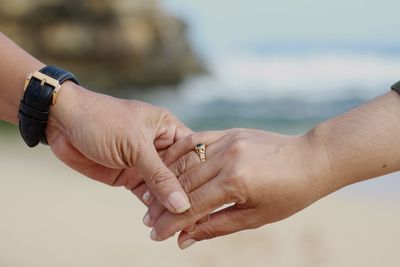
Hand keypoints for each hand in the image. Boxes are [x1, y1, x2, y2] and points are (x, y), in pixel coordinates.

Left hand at [45, 82, 191, 213]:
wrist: (63, 123)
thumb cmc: (102, 120)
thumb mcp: (135, 145)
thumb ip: (159, 175)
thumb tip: (181, 203)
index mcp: (169, 129)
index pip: (195, 156)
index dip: (202, 177)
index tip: (210, 200)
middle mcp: (162, 147)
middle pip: (183, 175)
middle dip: (186, 196)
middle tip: (193, 220)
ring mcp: (146, 163)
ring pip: (165, 188)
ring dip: (169, 205)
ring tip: (177, 227)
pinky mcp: (131, 176)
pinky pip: (148, 195)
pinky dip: (152, 208)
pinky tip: (158, 222)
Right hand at [145, 128, 333, 247]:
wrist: (311, 160)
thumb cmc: (288, 195)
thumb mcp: (255, 218)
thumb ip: (216, 227)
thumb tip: (184, 239)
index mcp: (237, 182)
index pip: (192, 205)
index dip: (171, 223)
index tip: (155, 236)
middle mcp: (228, 157)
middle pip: (183, 184)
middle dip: (163, 205)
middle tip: (147, 221)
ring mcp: (227, 141)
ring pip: (184, 161)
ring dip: (165, 181)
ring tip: (151, 198)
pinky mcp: (229, 132)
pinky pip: (195, 140)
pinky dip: (177, 154)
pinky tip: (165, 166)